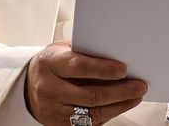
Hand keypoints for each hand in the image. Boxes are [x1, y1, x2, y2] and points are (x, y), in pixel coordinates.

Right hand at [24, 41, 146, 125]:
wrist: (30, 86)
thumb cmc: (53, 64)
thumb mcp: (63, 50)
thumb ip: (85, 52)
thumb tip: (117, 55)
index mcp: (49, 64)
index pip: (78, 67)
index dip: (103, 69)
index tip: (123, 70)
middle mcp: (48, 88)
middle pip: (89, 94)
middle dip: (119, 91)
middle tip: (139, 86)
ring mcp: (53, 110)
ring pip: (91, 112)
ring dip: (118, 105)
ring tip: (135, 96)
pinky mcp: (59, 125)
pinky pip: (87, 123)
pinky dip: (108, 114)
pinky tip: (120, 106)